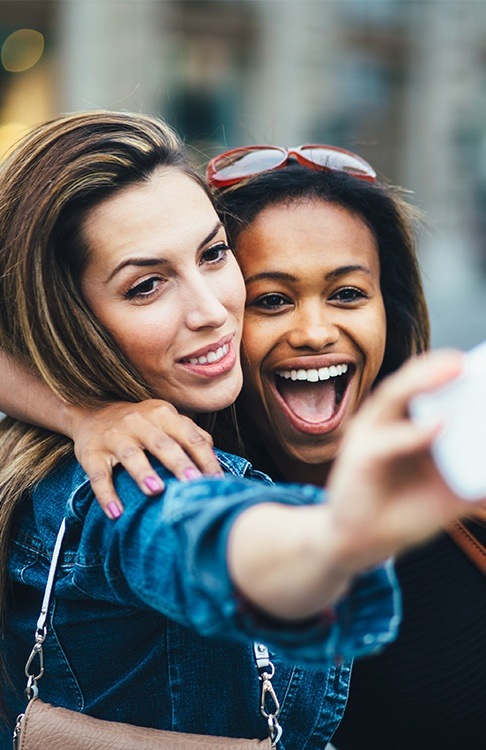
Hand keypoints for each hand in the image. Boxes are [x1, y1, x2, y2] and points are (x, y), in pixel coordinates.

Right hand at [69, 400, 220, 517]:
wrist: (91, 412)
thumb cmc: (139, 423)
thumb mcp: (164, 420)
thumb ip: (190, 434)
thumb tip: (215, 457)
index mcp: (162, 414)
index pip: (189, 436)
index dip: (205, 459)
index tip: (217, 481)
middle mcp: (138, 422)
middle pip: (162, 443)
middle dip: (179, 463)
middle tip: (193, 483)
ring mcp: (114, 436)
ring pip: (130, 455)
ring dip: (143, 472)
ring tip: (156, 491)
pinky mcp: (91, 453)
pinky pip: (98, 475)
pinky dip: (106, 494)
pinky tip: (116, 512)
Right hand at [326, 350, 482, 571]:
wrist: (363, 543)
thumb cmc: (405, 512)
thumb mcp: (453, 490)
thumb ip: (477, 474)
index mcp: (409, 422)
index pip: (430, 386)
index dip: (451, 371)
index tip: (479, 364)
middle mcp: (387, 421)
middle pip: (411, 381)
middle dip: (439, 367)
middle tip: (468, 362)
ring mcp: (369, 435)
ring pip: (394, 396)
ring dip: (424, 380)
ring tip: (456, 369)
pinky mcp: (359, 458)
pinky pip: (387, 440)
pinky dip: (413, 433)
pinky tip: (439, 426)